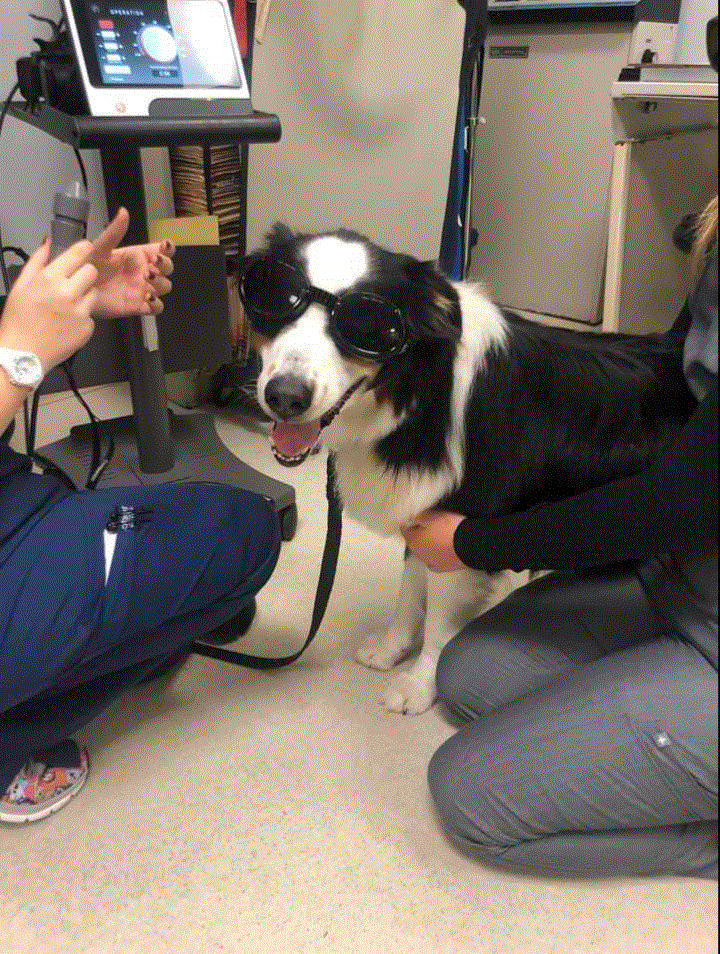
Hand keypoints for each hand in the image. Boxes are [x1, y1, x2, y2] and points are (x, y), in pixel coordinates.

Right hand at [0, 238, 97, 374]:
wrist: (22, 353)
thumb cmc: (18, 320)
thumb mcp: (21, 284)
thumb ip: (37, 260)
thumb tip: (48, 241)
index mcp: (50, 278)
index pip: (80, 253)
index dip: (85, 249)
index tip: (85, 251)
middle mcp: (68, 293)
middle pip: (92, 271)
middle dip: (84, 274)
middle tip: (72, 283)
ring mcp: (80, 311)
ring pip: (94, 293)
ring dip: (84, 296)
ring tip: (66, 306)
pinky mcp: (87, 327)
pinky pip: (91, 314)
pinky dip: (82, 316)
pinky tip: (67, 322)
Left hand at [90, 208, 174, 317]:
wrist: (77, 289)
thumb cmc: (87, 267)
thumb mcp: (100, 247)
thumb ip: (114, 231)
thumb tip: (123, 212)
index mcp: (137, 256)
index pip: (161, 250)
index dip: (167, 248)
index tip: (165, 246)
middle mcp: (143, 272)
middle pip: (166, 268)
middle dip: (164, 265)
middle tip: (153, 263)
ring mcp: (142, 289)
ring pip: (164, 286)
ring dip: (160, 283)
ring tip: (147, 279)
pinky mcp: (138, 306)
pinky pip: (156, 307)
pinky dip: (156, 304)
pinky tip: (148, 298)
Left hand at [401, 511, 466, 572]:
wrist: (469, 545)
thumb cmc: (448, 528)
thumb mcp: (432, 516)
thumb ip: (418, 517)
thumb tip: (410, 519)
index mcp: (413, 540)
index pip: (404, 530)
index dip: (410, 522)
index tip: (417, 517)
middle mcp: (417, 554)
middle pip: (414, 542)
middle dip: (418, 535)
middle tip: (429, 526)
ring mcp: (429, 562)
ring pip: (424, 552)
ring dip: (427, 545)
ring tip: (438, 538)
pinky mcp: (441, 568)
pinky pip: (434, 560)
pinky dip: (436, 555)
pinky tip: (442, 550)